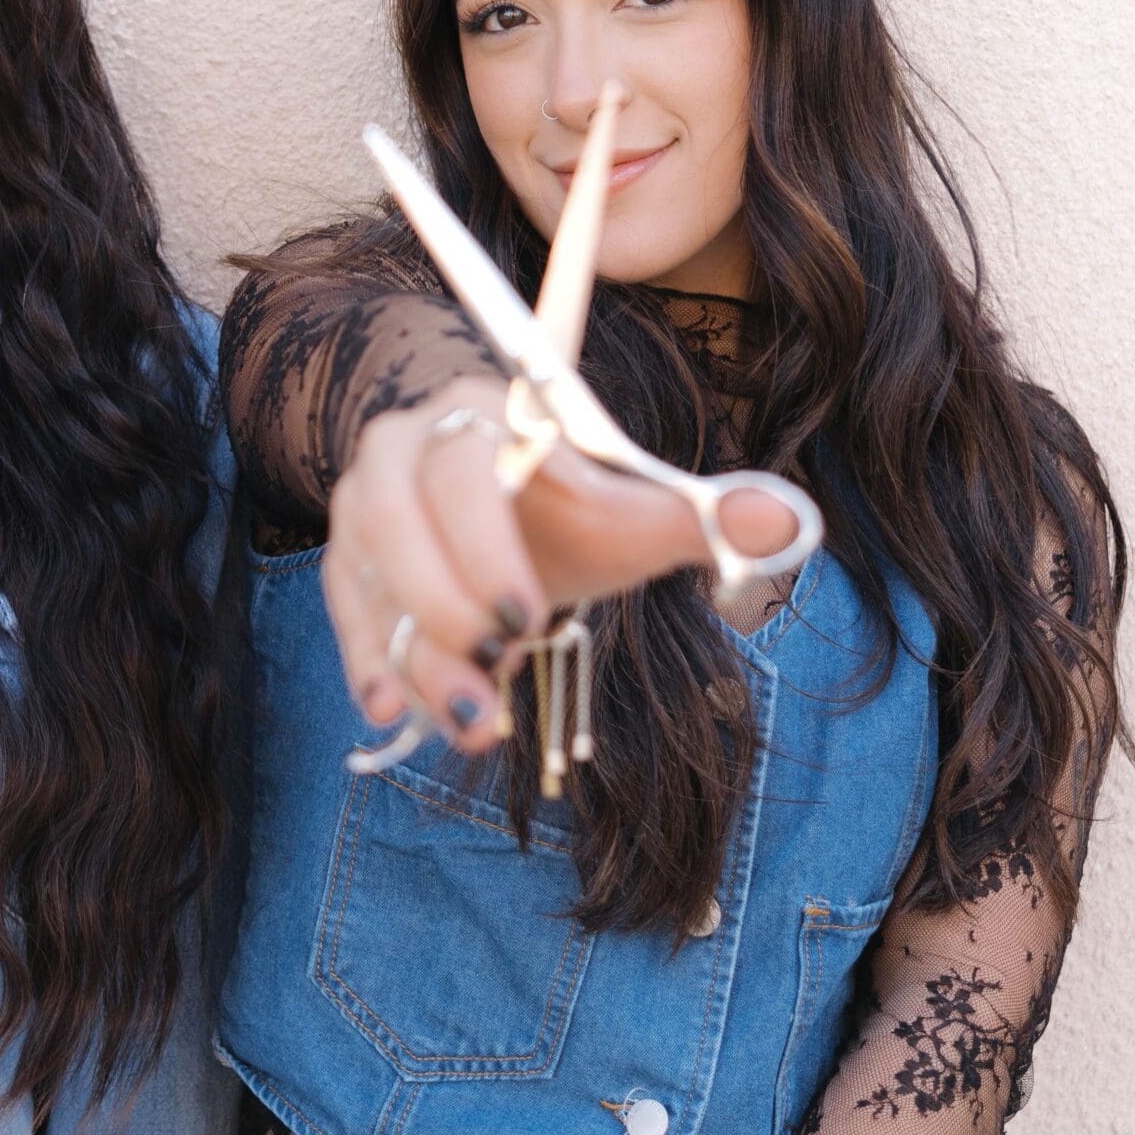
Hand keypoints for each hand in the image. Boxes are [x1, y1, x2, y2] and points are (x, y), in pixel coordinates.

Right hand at [321, 375, 798, 753]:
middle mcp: (403, 447)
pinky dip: (369, 666)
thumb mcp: (633, 512)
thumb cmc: (569, 508)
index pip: (464, 463)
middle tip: (501, 668)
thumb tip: (789, 521)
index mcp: (480, 413)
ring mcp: (362, 504)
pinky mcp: (345, 562)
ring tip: (474, 721)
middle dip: (444, 606)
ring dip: (413, 655)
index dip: (486, 543)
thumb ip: (703, 518)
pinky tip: (396, 711)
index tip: (528, 618)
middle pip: (395, 518)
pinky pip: (346, 612)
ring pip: (368, 574)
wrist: (501, 514)